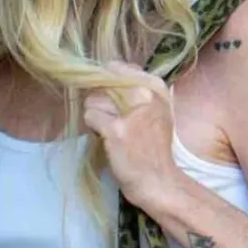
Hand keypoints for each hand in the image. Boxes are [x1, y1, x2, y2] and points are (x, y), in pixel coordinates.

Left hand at [83, 62, 183, 209]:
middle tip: (112, 121)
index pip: (116, 67)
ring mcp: (130, 111)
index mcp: (155, 86)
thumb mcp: (156, 110)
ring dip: (95, 116)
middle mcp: (144, 94)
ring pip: (92, 100)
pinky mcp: (115, 129)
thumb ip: (136, 90)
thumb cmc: (153, 148)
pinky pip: (89, 116)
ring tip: (111, 132)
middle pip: (101, 83)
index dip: (107, 83)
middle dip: (100, 101)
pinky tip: (106, 139)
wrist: (158, 180)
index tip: (114, 102)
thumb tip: (107, 72)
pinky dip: (93, 129)